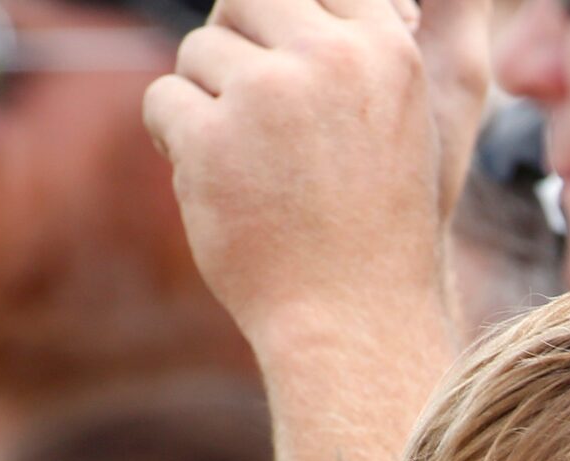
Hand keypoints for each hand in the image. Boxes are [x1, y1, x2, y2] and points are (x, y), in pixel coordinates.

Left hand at [147, 0, 493, 354]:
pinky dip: (176, 139)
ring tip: (247, 163)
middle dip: (236, 47)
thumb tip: (300, 3)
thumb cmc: (378, 226)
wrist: (355, 320)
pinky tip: (216, 183)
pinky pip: (163, 99)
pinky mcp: (211, 140)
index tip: (288, 68)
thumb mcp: (406, 122)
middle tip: (250, 106)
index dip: (283, 20)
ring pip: (200, 51)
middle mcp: (329, 60)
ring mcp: (267, 97)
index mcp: (387, 49)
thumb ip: (364, 46)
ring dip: (207, 100)